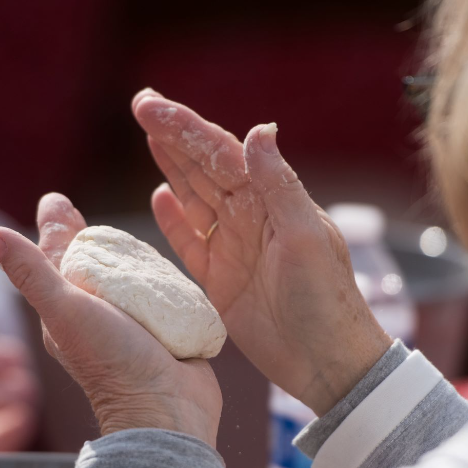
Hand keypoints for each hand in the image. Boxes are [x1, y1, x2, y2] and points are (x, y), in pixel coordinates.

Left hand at [0, 194, 221, 444]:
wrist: (167, 410)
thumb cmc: (112, 362)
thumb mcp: (65, 311)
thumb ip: (31, 273)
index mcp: (66, 307)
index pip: (57, 256)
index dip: (57, 228)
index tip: (57, 202)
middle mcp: (96, 314)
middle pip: (92, 264)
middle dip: (89, 238)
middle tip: (74, 212)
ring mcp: (132, 323)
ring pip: (128, 280)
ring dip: (129, 259)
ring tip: (127, 239)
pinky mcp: (166, 330)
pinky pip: (163, 297)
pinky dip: (162, 282)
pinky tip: (164, 270)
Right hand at [131, 90, 390, 414]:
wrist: (327, 362)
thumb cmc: (327, 299)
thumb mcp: (305, 237)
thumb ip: (280, 185)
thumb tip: (259, 129)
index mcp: (272, 201)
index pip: (223, 153)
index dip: (186, 127)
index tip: (151, 105)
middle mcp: (252, 218)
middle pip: (204, 168)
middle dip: (174, 136)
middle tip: (141, 106)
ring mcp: (234, 249)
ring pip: (196, 198)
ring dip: (173, 167)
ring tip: (149, 137)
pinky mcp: (221, 282)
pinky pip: (191, 244)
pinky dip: (175, 220)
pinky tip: (159, 197)